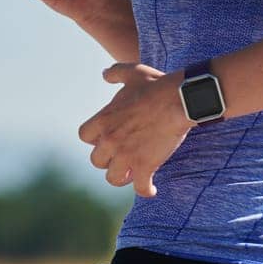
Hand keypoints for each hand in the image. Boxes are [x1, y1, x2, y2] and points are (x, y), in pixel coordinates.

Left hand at [77, 63, 190, 197]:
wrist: (178, 100)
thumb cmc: (155, 86)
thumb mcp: (131, 73)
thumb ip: (115, 73)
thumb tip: (105, 74)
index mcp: (103, 120)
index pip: (84, 136)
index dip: (95, 139)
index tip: (105, 138)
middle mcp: (110, 140)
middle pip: (97, 160)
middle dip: (108, 159)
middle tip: (121, 157)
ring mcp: (126, 156)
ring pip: (113, 178)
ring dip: (122, 176)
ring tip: (132, 174)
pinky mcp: (145, 166)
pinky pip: (140, 188)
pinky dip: (146, 190)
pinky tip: (151, 189)